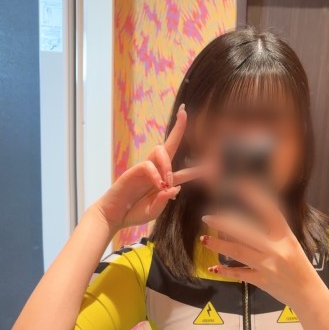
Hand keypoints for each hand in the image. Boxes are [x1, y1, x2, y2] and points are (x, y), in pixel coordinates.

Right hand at [95, 105, 203, 232]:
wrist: (115, 216)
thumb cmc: (134, 213)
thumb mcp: (154, 211)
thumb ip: (165, 201)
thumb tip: (175, 187)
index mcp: (164, 181)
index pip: (183, 171)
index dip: (198, 169)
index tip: (213, 165)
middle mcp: (156, 171)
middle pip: (169, 145)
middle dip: (178, 129)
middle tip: (184, 113)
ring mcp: (144, 169)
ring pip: (160, 150)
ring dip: (168, 165)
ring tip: (167, 182)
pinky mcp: (133, 171)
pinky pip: (148, 166)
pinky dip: (155, 175)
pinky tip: (157, 186)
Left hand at [199, 189, 321, 308]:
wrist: (308, 293)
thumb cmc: (299, 266)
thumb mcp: (291, 244)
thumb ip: (273, 233)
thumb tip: (246, 222)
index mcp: (286, 236)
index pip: (269, 211)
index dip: (254, 197)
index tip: (240, 187)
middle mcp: (277, 249)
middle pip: (246, 232)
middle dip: (225, 224)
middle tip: (208, 218)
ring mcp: (268, 266)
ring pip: (238, 252)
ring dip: (219, 245)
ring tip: (204, 239)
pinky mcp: (262, 281)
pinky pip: (239, 274)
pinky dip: (225, 271)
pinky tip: (213, 267)